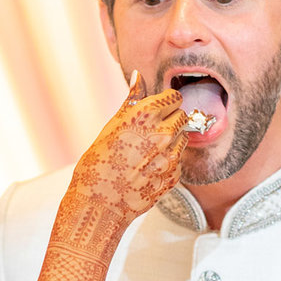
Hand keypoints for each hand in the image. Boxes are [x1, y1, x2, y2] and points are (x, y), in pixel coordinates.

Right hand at [68, 73, 187, 222]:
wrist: (98, 204)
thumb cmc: (98, 164)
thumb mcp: (111, 126)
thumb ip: (131, 100)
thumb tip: (138, 76)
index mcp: (145, 115)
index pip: (173, 97)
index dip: (164, 103)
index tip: (156, 110)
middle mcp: (163, 133)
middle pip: (182, 115)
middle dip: (171, 119)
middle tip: (151, 131)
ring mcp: (171, 155)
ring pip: (183, 137)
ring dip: (172, 140)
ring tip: (148, 151)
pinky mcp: (175, 175)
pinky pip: (179, 160)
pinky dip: (168, 160)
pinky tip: (148, 167)